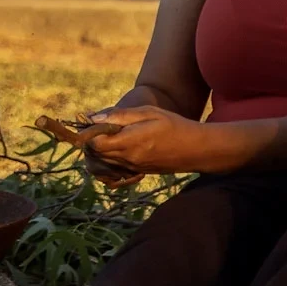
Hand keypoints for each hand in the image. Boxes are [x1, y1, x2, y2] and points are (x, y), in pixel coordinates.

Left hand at [81, 104, 213, 175]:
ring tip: (110, 134)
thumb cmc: (173, 126)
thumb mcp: (148, 113)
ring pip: (104, 162)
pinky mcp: (138, 172)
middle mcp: (128, 159)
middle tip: (100, 126)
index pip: (95, 143)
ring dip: (101, 149)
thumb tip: (93, 117)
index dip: (90, 132)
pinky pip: (115, 167)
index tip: (94, 122)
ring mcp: (133, 168)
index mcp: (130, 143)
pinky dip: (111, 157)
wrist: (196, 149)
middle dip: (92, 141)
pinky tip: (121, 145)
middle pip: (96, 154)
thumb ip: (120, 116)